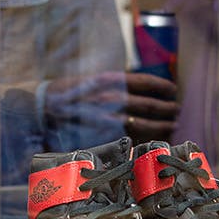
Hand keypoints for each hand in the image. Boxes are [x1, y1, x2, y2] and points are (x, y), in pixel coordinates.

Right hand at [39, 72, 178, 142]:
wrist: (41, 111)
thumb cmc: (65, 94)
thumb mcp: (89, 80)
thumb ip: (113, 83)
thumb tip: (136, 87)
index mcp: (109, 80)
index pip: (145, 81)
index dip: (163, 86)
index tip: (173, 89)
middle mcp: (112, 98)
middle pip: (150, 104)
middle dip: (167, 108)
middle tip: (177, 110)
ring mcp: (109, 119)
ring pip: (145, 124)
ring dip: (163, 125)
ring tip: (172, 125)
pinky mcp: (104, 136)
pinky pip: (132, 139)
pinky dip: (146, 139)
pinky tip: (155, 139)